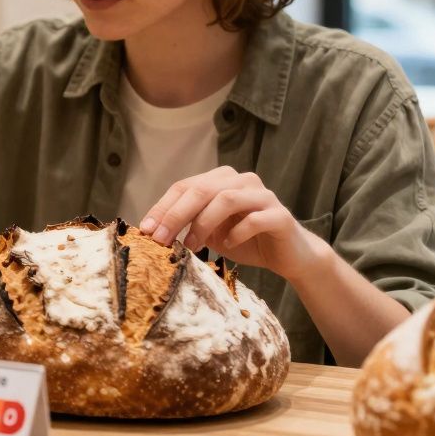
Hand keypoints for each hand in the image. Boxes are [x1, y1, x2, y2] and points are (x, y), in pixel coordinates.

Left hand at [138, 166, 326, 281]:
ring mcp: (262, 195)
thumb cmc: (244, 240)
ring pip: (225, 199)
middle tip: (160, 240)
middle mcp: (241, 180)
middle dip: (175, 215)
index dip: (163, 207)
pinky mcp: (279, 215)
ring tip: (192, 246)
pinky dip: (235, 233)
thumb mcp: (209, 232)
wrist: (288, 255)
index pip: (184, 186)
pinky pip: (253, 219)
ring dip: (202, 224)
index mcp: (221, 179)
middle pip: (201, 190)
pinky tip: (226, 245)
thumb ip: (187, 225)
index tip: (146, 229)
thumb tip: (152, 231)